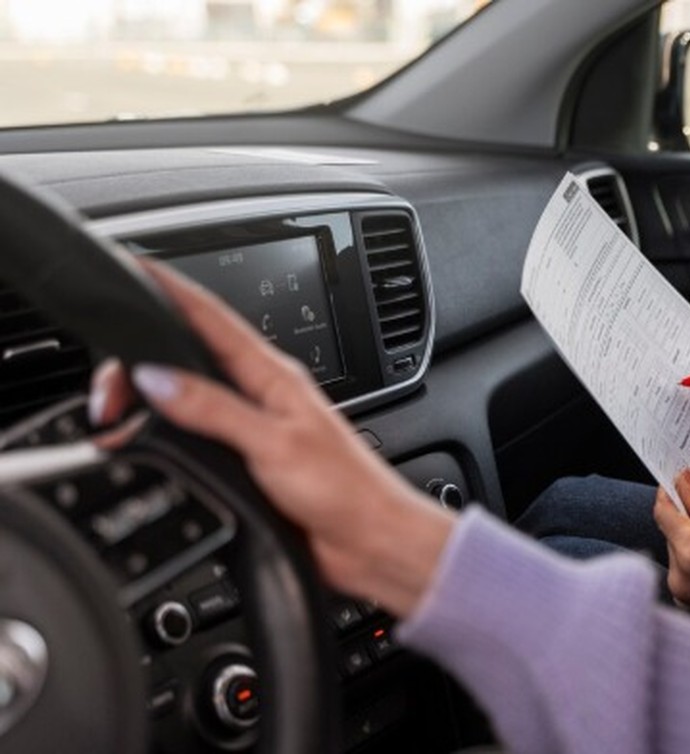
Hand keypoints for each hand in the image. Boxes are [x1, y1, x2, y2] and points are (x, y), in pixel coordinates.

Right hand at [89, 262, 454, 617]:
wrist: (372, 541)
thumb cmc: (346, 489)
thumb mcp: (274, 443)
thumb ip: (214, 409)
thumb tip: (156, 377)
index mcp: (274, 376)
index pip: (213, 319)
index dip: (173, 290)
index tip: (137, 268)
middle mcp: (262, 395)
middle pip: (191, 357)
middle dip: (144, 358)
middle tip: (108, 385)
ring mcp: (255, 428)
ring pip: (190, 396)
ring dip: (153, 396)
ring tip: (118, 407)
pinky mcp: (249, 463)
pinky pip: (198, 435)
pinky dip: (168, 432)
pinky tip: (152, 439)